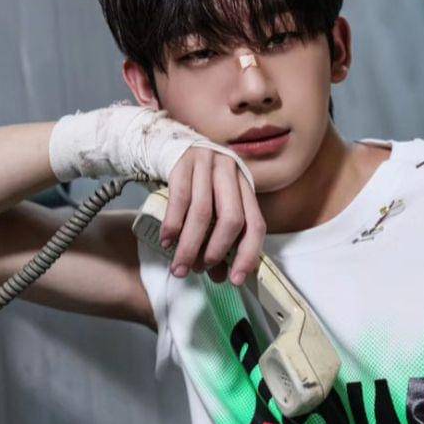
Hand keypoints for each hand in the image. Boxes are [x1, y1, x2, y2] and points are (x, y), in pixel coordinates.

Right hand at [159, 146, 265, 286]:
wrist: (170, 144)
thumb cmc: (196, 183)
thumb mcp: (213, 205)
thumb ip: (217, 238)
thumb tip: (218, 276)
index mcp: (245, 185)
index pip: (256, 223)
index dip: (248, 254)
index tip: (235, 279)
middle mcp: (230, 172)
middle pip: (232, 218)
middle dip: (216, 251)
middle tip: (200, 269)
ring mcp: (207, 164)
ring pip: (202, 212)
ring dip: (190, 245)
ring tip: (179, 266)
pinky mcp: (182, 162)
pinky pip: (179, 199)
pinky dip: (173, 225)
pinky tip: (167, 242)